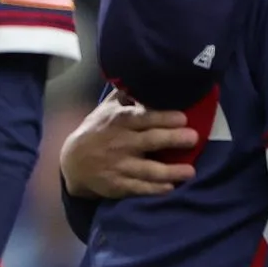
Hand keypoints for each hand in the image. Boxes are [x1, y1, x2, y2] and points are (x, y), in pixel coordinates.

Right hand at [61, 92, 198, 197]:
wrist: (73, 162)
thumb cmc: (98, 130)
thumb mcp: (107, 109)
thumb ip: (126, 96)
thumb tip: (145, 76)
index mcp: (119, 122)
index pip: (143, 118)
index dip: (162, 118)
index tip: (183, 117)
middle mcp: (121, 143)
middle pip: (149, 141)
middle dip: (172, 139)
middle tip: (194, 137)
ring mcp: (119, 166)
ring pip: (147, 169)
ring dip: (169, 171)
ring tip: (190, 172)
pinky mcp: (118, 185)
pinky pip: (138, 188)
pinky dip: (153, 189)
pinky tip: (170, 188)